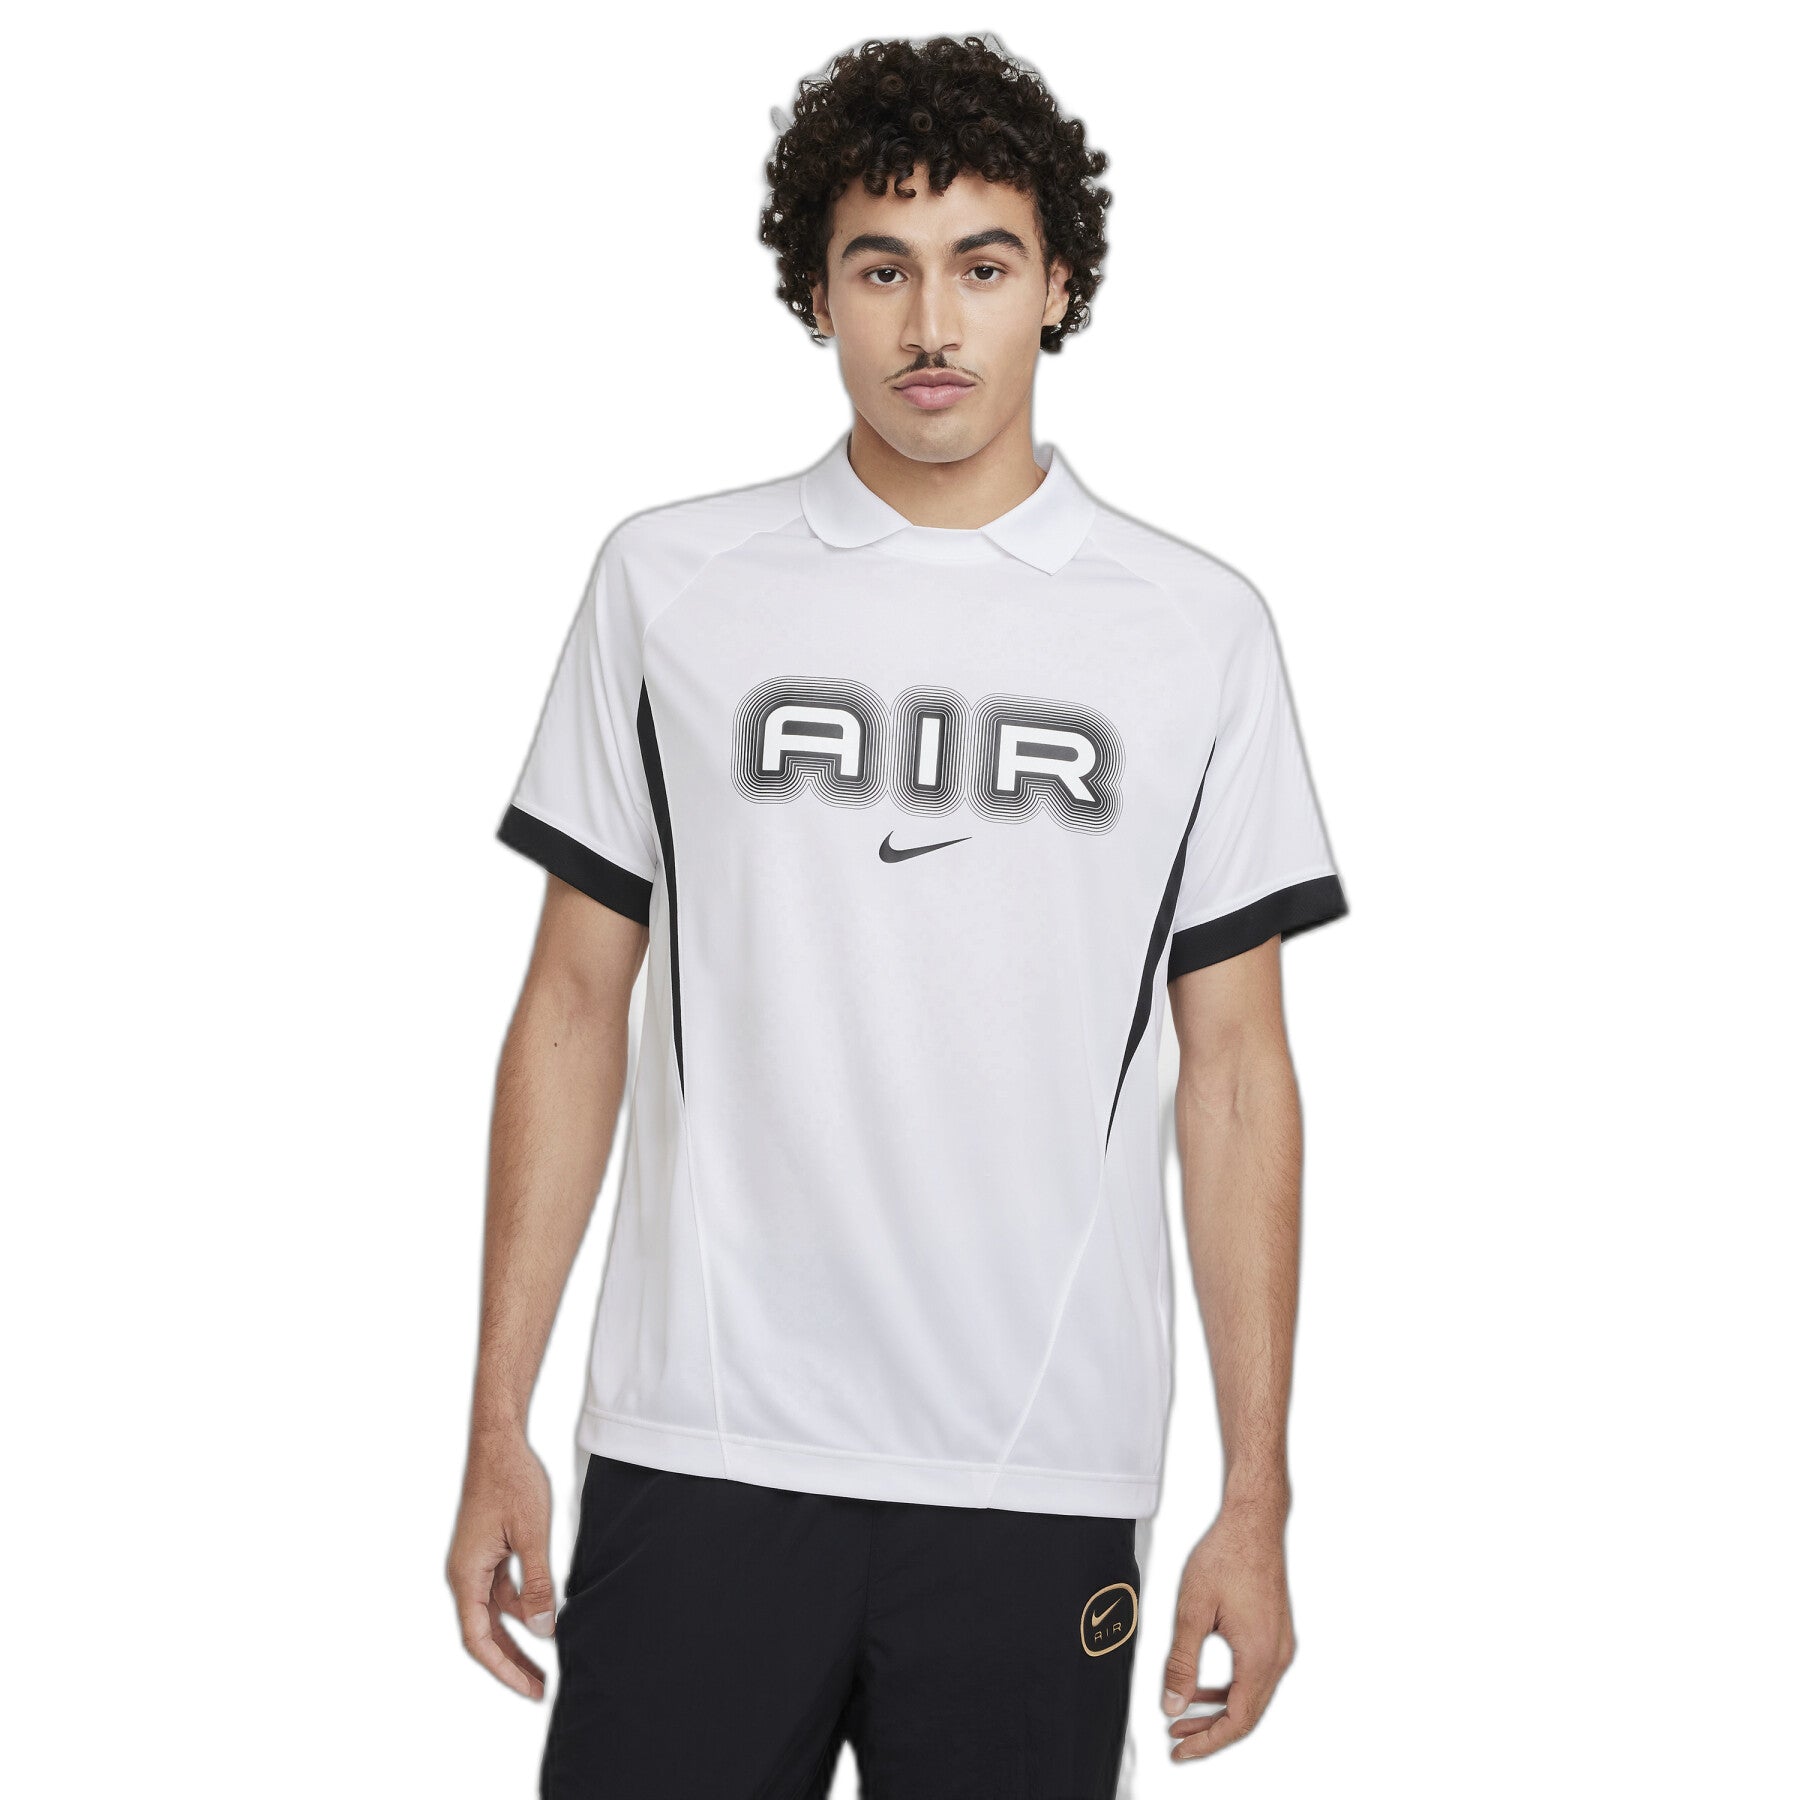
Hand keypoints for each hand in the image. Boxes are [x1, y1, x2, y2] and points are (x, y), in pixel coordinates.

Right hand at [446, 1423, 557, 1698]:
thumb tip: (543, 1630)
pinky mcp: (487, 1551)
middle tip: (541, 1688)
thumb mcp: (532, 1534)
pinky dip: (520, 1607)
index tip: (530, 1688)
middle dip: (512, 1662)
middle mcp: (464, 1573)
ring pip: (494, 1613)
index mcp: (466, 1574)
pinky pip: (500, 1592)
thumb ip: (536, 1584)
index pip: (479, 1639)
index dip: (504, 1668)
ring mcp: (474, 1563)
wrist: (499, 1440)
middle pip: (485, 1632)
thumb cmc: (512, 1480)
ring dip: (518, 1637)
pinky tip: (545, 1617)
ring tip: (548, 1661)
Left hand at [1159, 1496, 1295, 1761]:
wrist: (1253, 1522)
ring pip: (1251, 1697)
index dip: (1207, 1743)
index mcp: (1259, 1655)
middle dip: (1210, 1733)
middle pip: (1247, 1715)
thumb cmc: (1225, 1555)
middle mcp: (1277, 1656)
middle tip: (1177, 1742)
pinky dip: (1229, 1690)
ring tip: (1184, 1719)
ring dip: (1218, 1712)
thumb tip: (1173, 1705)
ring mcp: (1280, 1645)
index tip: (1180, 1751)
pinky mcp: (1275, 1634)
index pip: (1237, 1721)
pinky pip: (1255, 1676)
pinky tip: (1204, 1690)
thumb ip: (1181, 1662)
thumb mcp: (1192, 1610)